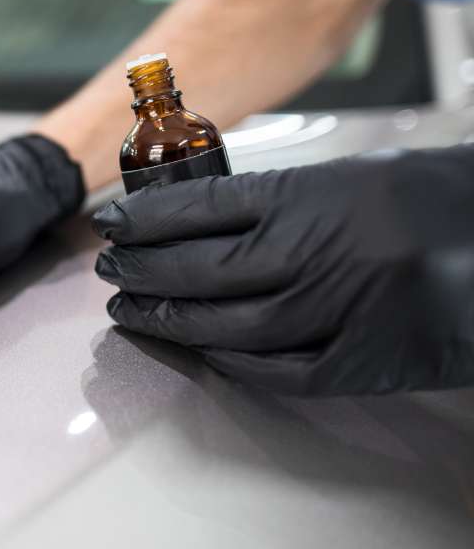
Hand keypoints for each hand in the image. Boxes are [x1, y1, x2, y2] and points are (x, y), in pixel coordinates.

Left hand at [92, 145, 473, 394]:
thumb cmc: (437, 200)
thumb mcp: (353, 177)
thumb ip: (280, 202)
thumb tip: (197, 221)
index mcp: (313, 196)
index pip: (200, 207)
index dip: (145, 218)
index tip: (113, 222)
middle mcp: (318, 253)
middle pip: (198, 269)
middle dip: (141, 269)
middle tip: (110, 269)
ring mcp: (339, 312)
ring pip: (225, 326)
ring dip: (169, 320)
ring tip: (134, 309)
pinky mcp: (362, 361)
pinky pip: (276, 370)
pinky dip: (230, 361)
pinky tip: (201, 348)